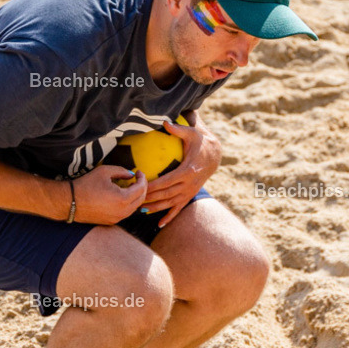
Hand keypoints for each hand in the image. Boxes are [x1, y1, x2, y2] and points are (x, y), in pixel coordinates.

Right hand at [70, 166, 147, 224]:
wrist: (70, 202)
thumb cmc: (86, 185)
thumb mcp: (104, 171)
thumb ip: (121, 171)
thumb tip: (131, 175)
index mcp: (123, 199)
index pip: (142, 188)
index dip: (142, 178)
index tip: (138, 172)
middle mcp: (122, 211)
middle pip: (141, 199)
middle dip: (142, 187)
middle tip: (137, 178)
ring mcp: (117, 218)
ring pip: (134, 207)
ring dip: (136, 196)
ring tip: (129, 186)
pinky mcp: (111, 222)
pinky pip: (126, 212)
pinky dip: (128, 204)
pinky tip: (121, 195)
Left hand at [143, 111, 220, 227]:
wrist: (214, 155)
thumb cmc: (199, 142)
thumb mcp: (191, 133)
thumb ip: (178, 129)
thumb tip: (164, 122)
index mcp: (187, 171)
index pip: (167, 180)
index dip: (153, 185)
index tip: (140, 185)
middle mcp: (189, 184)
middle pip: (167, 194)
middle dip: (150, 198)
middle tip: (134, 199)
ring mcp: (189, 192)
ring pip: (171, 203)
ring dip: (156, 208)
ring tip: (141, 210)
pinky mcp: (189, 196)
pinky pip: (179, 209)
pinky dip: (170, 217)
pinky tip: (159, 225)